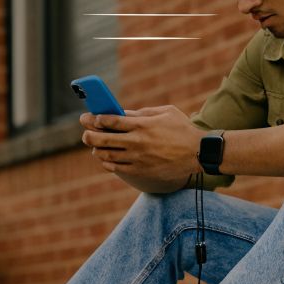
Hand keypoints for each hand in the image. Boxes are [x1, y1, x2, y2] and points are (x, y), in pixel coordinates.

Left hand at [79, 105, 202, 181]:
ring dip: (97, 150)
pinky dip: (108, 163)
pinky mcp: (141, 170)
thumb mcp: (165, 112)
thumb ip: (142, 113)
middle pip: (103, 139)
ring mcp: (137, 158)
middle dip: (89, 135)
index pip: (110, 121)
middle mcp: (137, 142)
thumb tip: (122, 113)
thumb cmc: (182, 129)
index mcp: (142, 125)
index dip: (96, 119)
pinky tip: (106, 159)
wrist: (198, 153)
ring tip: (95, 146)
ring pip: (107, 155)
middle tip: (85, 134)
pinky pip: (116, 168)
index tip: (91, 118)